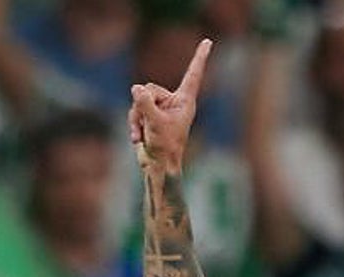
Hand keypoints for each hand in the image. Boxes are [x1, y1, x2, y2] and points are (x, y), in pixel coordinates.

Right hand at [129, 38, 211, 173]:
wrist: (158, 168)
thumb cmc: (164, 148)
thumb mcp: (154, 123)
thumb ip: (145, 104)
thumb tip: (135, 88)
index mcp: (185, 101)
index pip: (193, 74)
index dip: (199, 57)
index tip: (209, 42)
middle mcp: (174, 102)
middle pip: (151, 89)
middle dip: (143, 106)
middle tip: (146, 124)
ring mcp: (161, 109)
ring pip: (140, 100)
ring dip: (136, 118)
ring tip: (141, 134)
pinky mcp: (150, 117)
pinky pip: (135, 110)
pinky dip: (134, 124)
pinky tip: (137, 139)